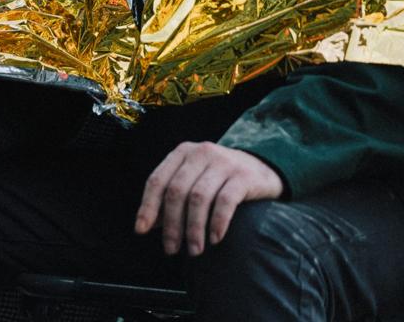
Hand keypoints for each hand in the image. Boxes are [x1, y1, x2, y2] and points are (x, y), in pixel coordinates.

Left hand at [135, 141, 282, 255]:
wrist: (261, 169)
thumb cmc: (219, 180)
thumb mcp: (193, 181)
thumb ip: (171, 198)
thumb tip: (149, 225)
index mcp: (182, 153)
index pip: (157, 180)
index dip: (147, 207)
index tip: (141, 231)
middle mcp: (201, 153)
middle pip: (177, 191)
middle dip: (172, 224)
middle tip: (171, 249)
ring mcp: (223, 162)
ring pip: (199, 198)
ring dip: (194, 229)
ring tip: (194, 250)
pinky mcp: (243, 176)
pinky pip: (226, 201)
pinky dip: (217, 223)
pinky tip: (215, 239)